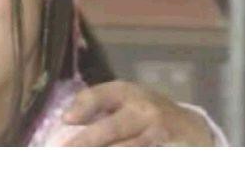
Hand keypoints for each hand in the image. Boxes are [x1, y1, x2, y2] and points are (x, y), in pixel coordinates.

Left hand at [61, 81, 213, 145]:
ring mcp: (157, 131)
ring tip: (82, 160)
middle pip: (111, 128)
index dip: (83, 107)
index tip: (66, 120)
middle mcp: (142, 109)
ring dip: (104, 156)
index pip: (99, 96)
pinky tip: (111, 162)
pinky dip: (127, 160)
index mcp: (125, 92)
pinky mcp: (168, 151)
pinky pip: (142, 156)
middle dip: (87, 141)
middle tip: (66, 151)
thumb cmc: (143, 109)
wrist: (189, 125)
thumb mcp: (123, 98)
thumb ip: (96, 104)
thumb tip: (66, 119)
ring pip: (126, 148)